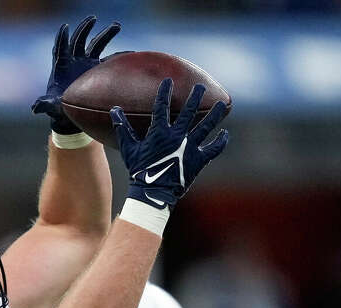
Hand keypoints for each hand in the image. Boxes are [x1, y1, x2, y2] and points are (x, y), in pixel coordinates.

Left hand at [31, 15, 120, 133]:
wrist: (70, 111)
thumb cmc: (58, 108)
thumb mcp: (51, 106)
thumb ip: (44, 105)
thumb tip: (35, 108)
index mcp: (61, 65)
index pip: (60, 48)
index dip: (62, 38)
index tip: (65, 27)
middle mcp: (74, 60)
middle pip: (79, 40)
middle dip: (85, 28)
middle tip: (93, 19)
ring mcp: (86, 63)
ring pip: (96, 44)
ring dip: (105, 34)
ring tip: (116, 26)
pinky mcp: (97, 69)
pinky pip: (108, 59)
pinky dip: (118, 56)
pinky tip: (130, 53)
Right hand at [114, 79, 228, 209]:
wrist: (153, 192)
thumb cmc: (139, 171)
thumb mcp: (128, 148)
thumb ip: (123, 128)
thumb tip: (114, 110)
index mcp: (160, 132)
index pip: (162, 106)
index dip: (165, 92)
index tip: (169, 81)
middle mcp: (177, 137)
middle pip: (189, 112)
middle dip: (195, 97)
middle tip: (200, 86)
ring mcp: (190, 148)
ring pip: (206, 127)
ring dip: (214, 114)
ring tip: (222, 104)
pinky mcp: (199, 160)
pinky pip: (213, 149)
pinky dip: (220, 142)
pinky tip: (225, 134)